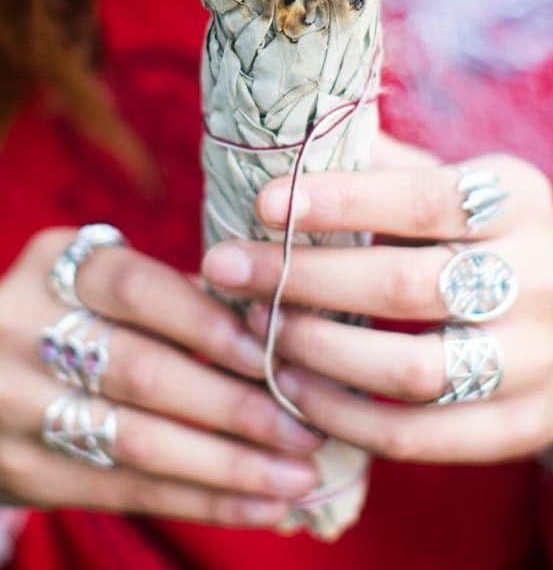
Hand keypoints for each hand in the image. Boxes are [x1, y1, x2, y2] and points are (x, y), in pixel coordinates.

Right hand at [0, 229, 319, 524]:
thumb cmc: (67, 315)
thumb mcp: (98, 283)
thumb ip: (171, 295)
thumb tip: (268, 322)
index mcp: (55, 269)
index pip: (138, 288)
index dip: (208, 323)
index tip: (272, 354)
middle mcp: (25, 332)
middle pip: (142, 372)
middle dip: (234, 406)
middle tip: (303, 429)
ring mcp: (18, 407)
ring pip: (139, 443)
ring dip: (229, 465)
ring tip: (296, 478)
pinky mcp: (26, 472)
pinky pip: (125, 491)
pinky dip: (201, 500)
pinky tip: (258, 505)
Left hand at [203, 145, 552, 464]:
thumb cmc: (482, 235)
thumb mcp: (452, 185)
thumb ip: (382, 166)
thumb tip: (286, 145)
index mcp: (517, 200)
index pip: (424, 198)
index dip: (341, 203)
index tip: (264, 205)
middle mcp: (538, 278)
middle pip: (405, 286)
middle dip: (301, 278)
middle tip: (226, 267)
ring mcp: (535, 359)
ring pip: (411, 370)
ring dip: (316, 351)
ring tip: (256, 328)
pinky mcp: (520, 424)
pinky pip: (419, 436)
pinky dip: (344, 416)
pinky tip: (293, 388)